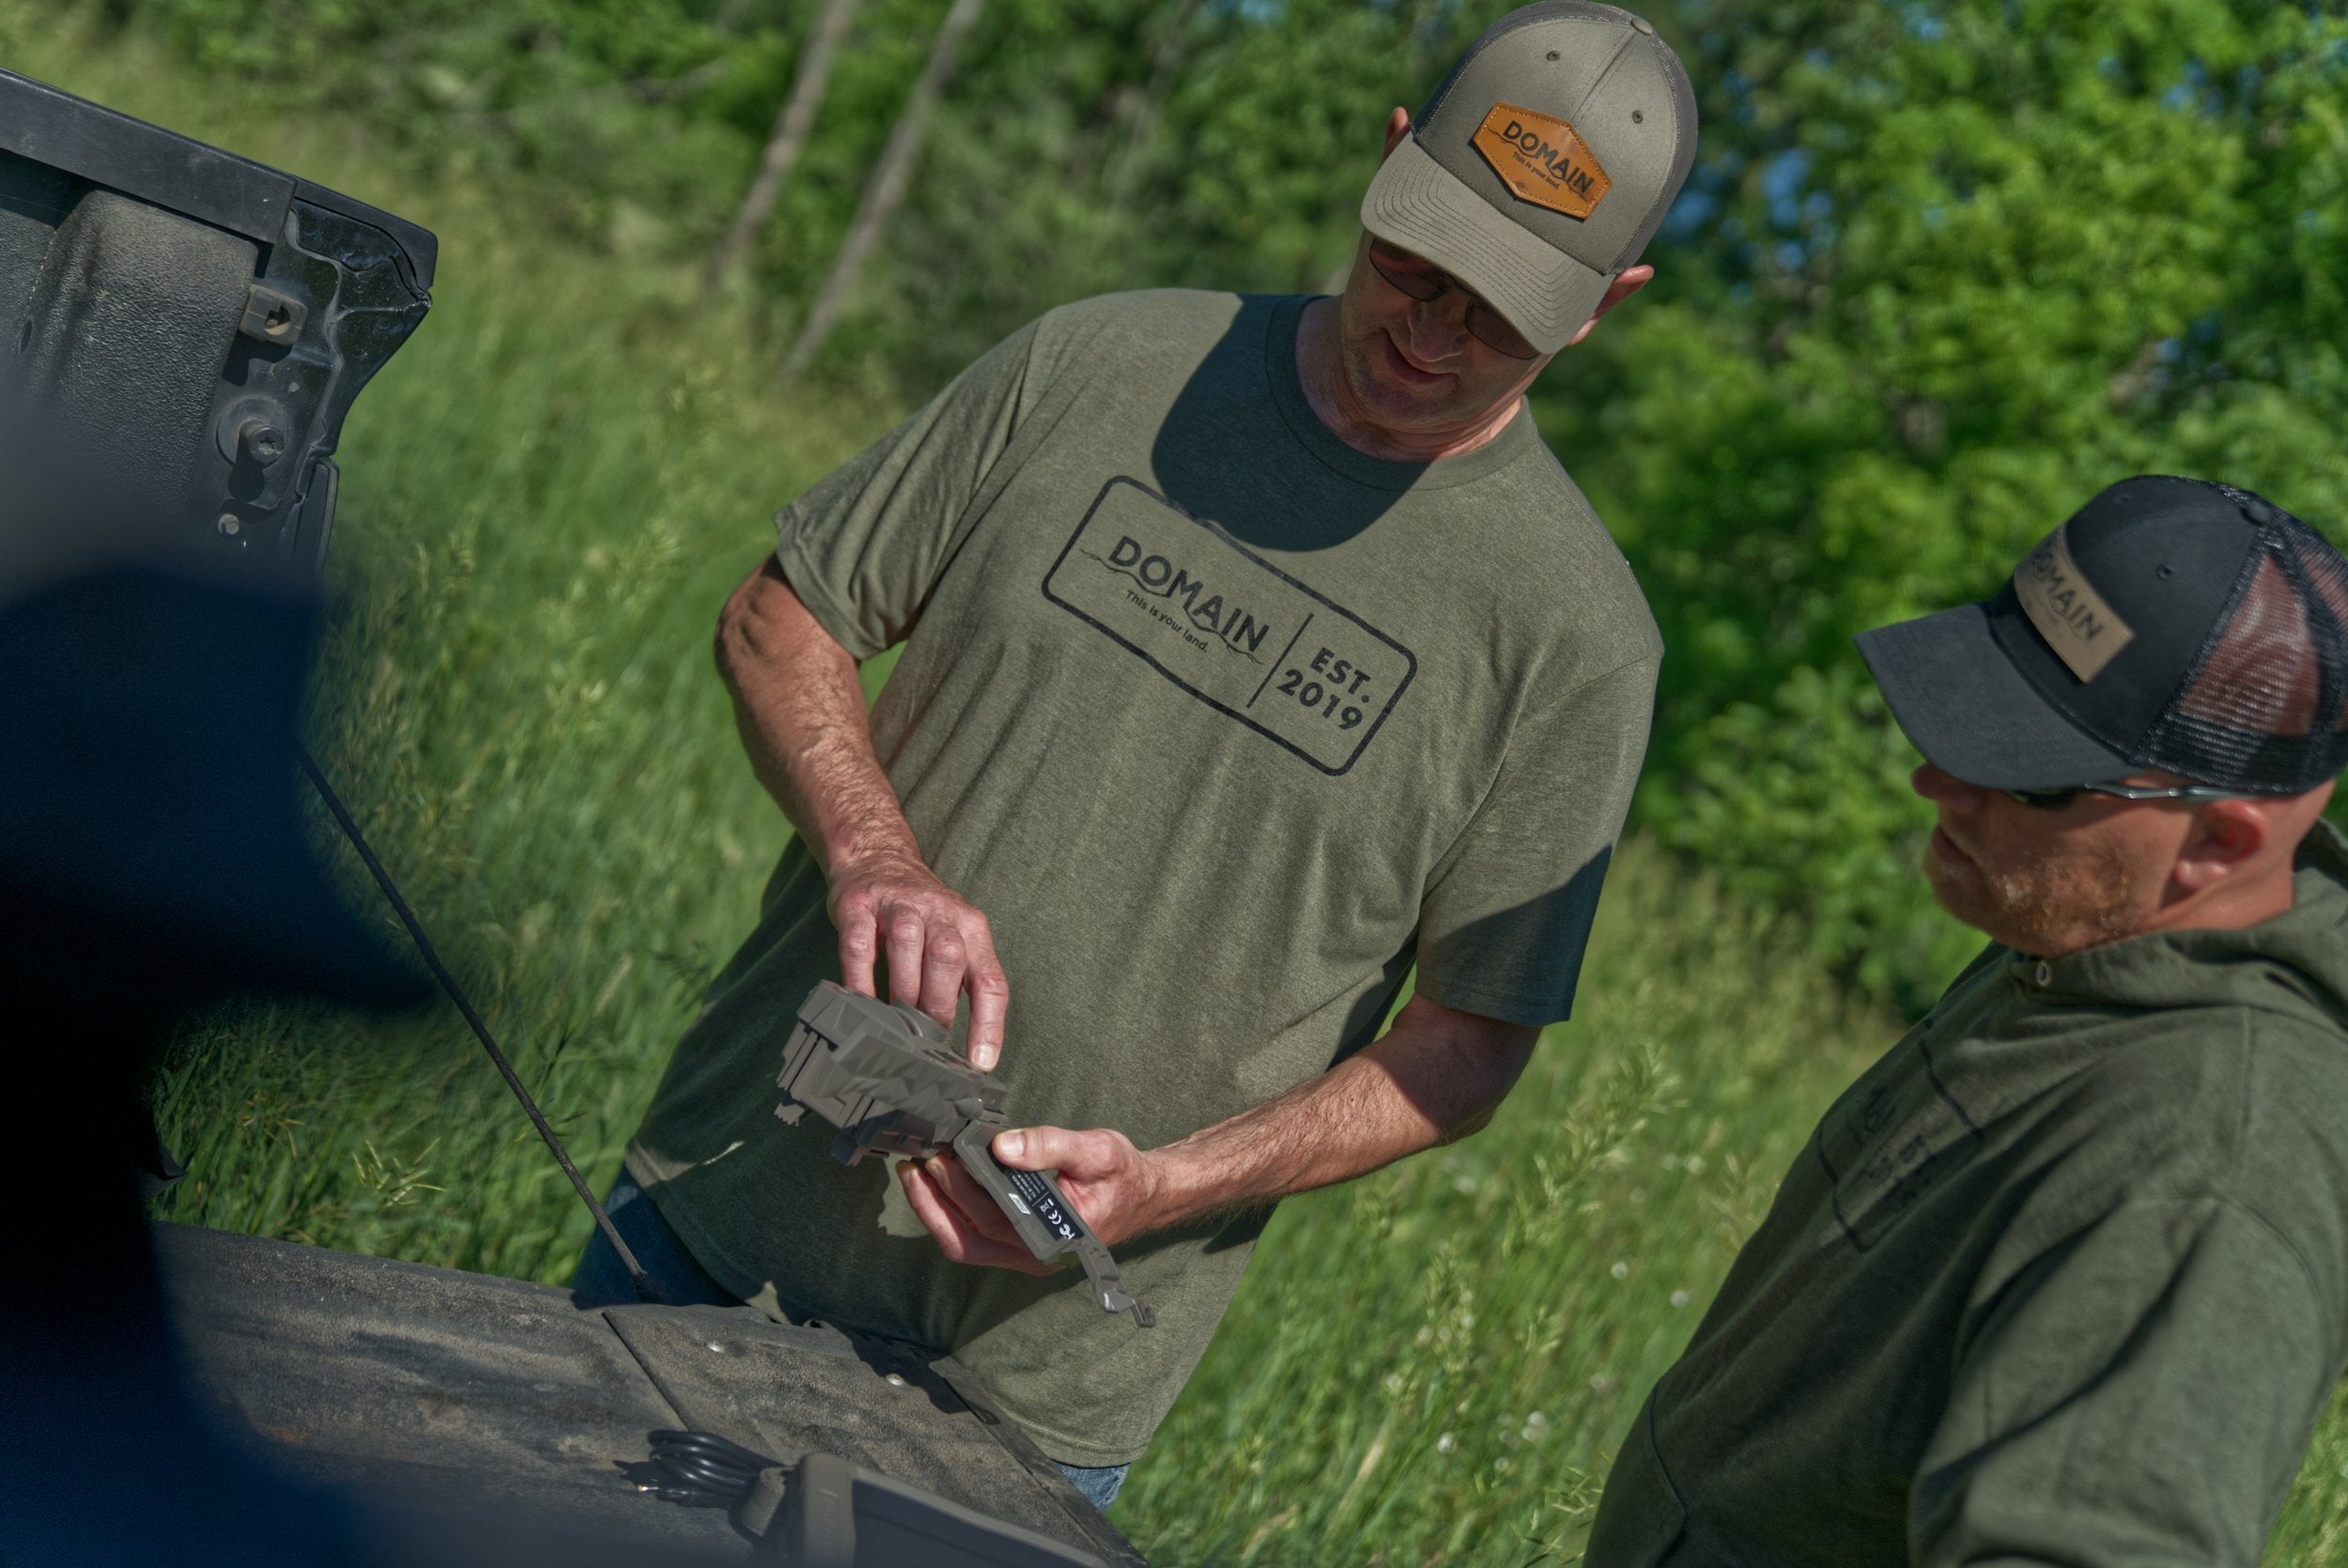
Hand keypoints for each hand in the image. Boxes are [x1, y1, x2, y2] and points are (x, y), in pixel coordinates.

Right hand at [827, 848, 1008, 1066]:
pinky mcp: (859, 905)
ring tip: (896, 1021)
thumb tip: (958, 1045)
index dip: (988, 1023)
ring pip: (908, 944)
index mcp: (971, 928)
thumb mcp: (952, 938)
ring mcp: (898, 905)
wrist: (877, 858)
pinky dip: (860, 977)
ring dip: (903, 989)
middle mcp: (940, 912)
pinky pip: (860, 944)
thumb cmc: (920, 915)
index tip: (980, 1062)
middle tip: (926, 1037)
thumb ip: (957, 982)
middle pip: (949, 958)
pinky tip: (860, 1001)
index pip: (990, 979)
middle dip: (938, 1005)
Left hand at [899, 1126, 1160, 1272]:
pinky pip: (973, 1237)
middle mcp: (1034, 1255)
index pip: (991, 1220)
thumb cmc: (1123, 1174)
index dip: (957, 1192)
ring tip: (915, 1172)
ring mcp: (1022, 1255)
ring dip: (934, 1210)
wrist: (1143, 1194)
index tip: (938, 1158)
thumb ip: (1049, 1146)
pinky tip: (937, 1184)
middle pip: (966, 1238)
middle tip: (915, 1161)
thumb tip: (1002, 1146)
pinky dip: (949, 1212)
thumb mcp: (1096, 1149)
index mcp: (1054, 1237)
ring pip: (964, 1243)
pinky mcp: (1015, 1245)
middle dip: (933, 1200)